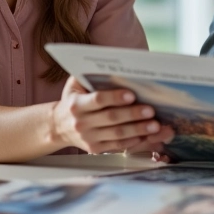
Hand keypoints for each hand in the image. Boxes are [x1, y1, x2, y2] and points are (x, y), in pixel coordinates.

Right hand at [53, 76, 174, 153]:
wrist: (59, 126)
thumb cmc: (73, 99)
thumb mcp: (75, 84)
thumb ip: (89, 75)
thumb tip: (113, 65)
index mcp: (76, 104)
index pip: (98, 100)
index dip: (115, 97)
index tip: (132, 95)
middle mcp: (81, 123)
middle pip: (111, 118)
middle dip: (133, 114)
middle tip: (151, 110)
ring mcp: (88, 138)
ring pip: (117, 135)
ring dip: (138, 130)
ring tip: (155, 125)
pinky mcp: (95, 149)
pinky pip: (117, 146)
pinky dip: (133, 141)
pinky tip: (146, 136)